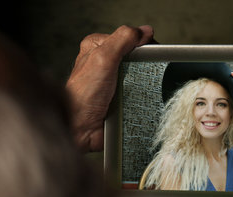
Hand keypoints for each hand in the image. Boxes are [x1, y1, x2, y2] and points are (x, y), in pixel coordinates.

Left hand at [66, 25, 153, 151]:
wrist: (81, 129)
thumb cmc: (84, 96)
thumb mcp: (102, 57)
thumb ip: (123, 39)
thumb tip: (144, 31)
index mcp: (97, 47)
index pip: (127, 37)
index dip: (141, 43)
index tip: (151, 51)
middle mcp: (104, 63)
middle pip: (136, 57)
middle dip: (145, 64)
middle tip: (146, 72)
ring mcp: (113, 83)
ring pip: (140, 76)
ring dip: (145, 82)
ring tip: (144, 88)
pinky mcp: (120, 99)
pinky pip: (139, 93)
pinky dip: (143, 96)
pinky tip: (143, 100)